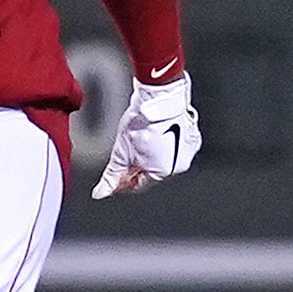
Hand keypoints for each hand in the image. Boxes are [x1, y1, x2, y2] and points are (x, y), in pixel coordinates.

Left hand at [93, 72, 199, 198]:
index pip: (140, 185)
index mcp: (163, 171)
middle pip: (152, 172)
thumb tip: (100, 193)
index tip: (114, 178)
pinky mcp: (191, 135)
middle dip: (136, 168)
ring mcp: (188, 150)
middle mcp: (180, 164)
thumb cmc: (142, 123)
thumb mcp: (121, 153)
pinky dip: (162, 143)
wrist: (159, 98)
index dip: (123, 183)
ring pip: (163, 159)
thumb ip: (111, 176)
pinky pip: (174, 145)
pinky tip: (152, 134)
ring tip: (137, 142)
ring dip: (149, 155)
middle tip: (125, 157)